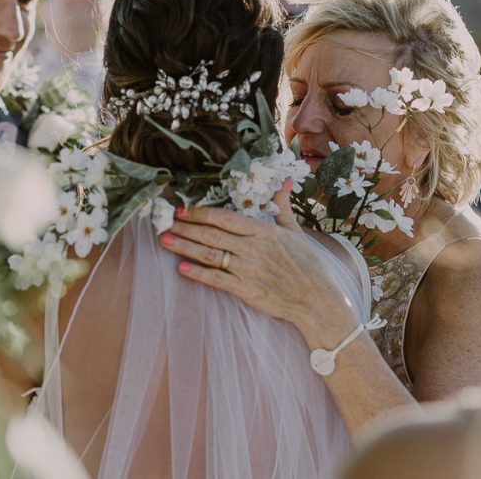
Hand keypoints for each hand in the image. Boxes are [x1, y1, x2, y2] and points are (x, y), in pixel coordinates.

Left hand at [159, 184, 356, 340]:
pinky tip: (181, 268)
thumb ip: (282, 206)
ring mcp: (248, 270)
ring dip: (185, 247)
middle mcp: (253, 249)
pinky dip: (198, 274)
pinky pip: (217, 280)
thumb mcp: (295, 231)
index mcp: (264, 231)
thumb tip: (284, 182)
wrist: (316, 299)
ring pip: (210, 255)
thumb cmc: (307, 265)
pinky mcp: (246, 291)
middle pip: (212, 235)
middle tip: (163, 222)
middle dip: (186, 228)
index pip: (226, 218)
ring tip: (165, 240)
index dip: (201, 213)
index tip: (183, 209)